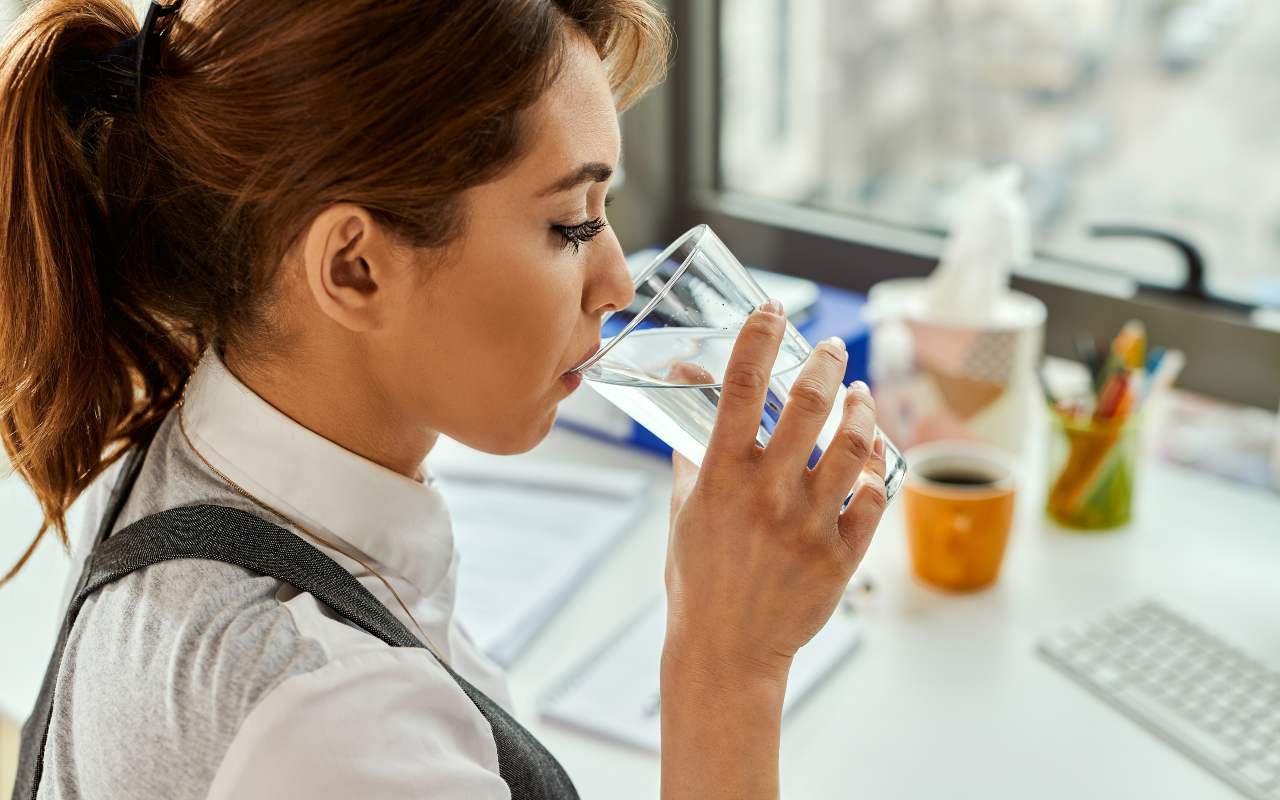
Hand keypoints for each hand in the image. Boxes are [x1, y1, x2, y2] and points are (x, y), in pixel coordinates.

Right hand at [662, 300, 887, 684]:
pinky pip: (875, 498)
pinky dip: (877, 470)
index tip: (771, 310)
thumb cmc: (699, 579)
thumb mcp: (683, 510)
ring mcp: (809, 526)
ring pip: (854, 445)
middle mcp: (767, 495)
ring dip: (861, 409)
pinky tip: (871, 457)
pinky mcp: (841, 556)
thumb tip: (689, 394)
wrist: (726, 651)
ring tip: (858, 395)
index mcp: (720, 480)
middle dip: (823, 362)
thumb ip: (691, 450)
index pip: (738, 389)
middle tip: (830, 348)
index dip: (757, 339)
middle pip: (807, 405)